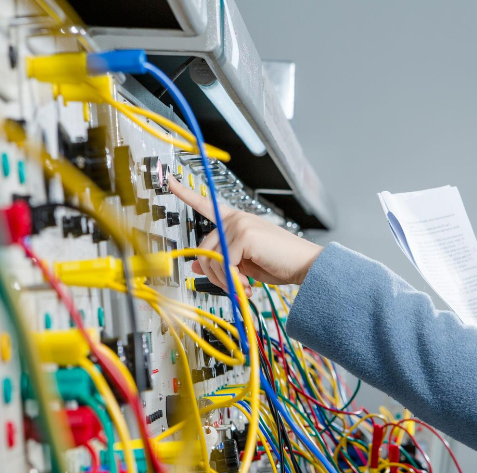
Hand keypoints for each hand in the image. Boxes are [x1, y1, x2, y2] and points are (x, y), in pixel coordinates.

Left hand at [169, 177, 323, 293]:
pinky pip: (225, 264)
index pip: (207, 204)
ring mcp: (239, 225)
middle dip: (215, 274)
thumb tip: (197, 266)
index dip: (186, 193)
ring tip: (242, 287)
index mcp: (236, 221)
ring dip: (225, 280)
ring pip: (212, 259)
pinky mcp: (244, 235)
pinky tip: (249, 284)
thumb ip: (222, 261)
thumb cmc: (280, 263)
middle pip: (204, 249)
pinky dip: (234, 280)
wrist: (306, 265)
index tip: (171, 181)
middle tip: (234, 286)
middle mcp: (236, 219)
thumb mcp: (245, 264)